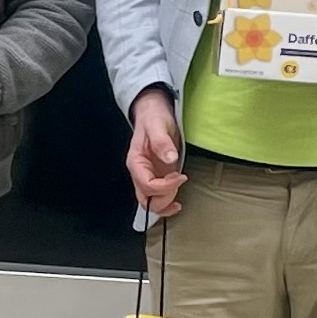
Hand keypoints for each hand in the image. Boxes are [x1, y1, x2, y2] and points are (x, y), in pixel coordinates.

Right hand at [125, 90, 186, 216]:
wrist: (153, 113)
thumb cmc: (153, 118)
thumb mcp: (157, 126)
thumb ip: (162, 142)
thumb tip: (170, 158)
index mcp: (136, 163)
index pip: (147, 185)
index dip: (165, 186)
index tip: (180, 176)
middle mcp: (139, 173)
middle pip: (146, 199)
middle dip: (164, 198)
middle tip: (179, 182)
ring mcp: (148, 176)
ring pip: (151, 202)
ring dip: (165, 204)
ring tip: (178, 194)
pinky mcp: (157, 177)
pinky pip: (157, 198)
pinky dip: (166, 204)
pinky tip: (176, 203)